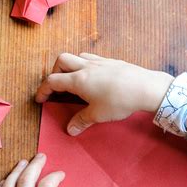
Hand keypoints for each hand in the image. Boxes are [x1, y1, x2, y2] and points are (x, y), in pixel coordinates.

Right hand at [35, 53, 173, 134]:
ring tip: (75, 80)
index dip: (43, 90)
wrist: (145, 87)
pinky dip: (87, 65)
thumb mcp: (98, 115)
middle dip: (55, 72)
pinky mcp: (112, 61)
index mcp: (78, 80)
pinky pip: (93, 58)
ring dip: (71, 66)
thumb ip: (82, 121)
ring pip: (78, 56)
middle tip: (58, 86)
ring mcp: (100, 62)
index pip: (53, 81)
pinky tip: (95, 77)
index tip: (40, 98)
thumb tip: (71, 129)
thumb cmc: (120, 101)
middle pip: (61, 60)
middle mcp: (86, 67)